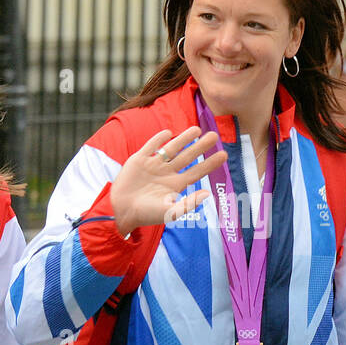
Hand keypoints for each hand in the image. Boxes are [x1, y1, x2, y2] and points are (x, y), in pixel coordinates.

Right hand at [109, 126, 226, 234]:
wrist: (121, 210)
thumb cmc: (146, 214)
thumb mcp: (170, 212)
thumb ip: (189, 204)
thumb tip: (208, 194)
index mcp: (175, 185)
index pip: (197, 171)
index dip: (210, 163)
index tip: (224, 154)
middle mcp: (167, 173)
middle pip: (187, 156)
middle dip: (200, 146)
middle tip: (215, 136)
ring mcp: (153, 165)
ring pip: (172, 149)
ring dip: (184, 139)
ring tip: (197, 129)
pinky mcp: (139, 160)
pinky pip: (151, 146)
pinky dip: (159, 139)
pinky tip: (168, 132)